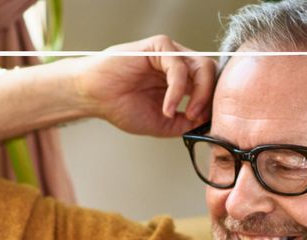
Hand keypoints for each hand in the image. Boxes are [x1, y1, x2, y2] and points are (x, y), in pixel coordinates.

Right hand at [73, 35, 216, 137]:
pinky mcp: (159, 46)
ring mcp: (170, 53)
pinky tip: (167, 106)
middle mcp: (179, 64)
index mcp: (182, 80)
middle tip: (194, 117)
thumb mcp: (162, 124)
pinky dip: (177, 90)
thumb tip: (208, 124)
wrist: (95, 98)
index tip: (202, 124)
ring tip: (182, 113)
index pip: (210, 85)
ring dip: (198, 94)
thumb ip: (186, 124)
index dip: (211, 104)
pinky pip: (179, 66)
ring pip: (202, 67)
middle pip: (211, 74)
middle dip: (209, 98)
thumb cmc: (121, 106)